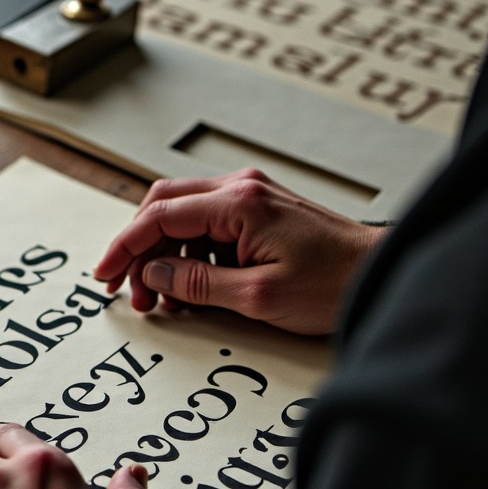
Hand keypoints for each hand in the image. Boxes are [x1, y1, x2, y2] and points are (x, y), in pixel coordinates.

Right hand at [94, 167, 384, 335]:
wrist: (381, 274)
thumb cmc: (335, 283)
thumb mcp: (258, 296)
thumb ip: (198, 285)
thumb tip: (154, 276)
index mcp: (238, 203)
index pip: (159, 216)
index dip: (125, 247)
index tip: (106, 275)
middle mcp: (241, 189)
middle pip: (164, 206)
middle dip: (138, 248)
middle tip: (126, 289)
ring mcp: (251, 197)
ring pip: (183, 215)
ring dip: (164, 254)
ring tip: (162, 299)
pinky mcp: (260, 212)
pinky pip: (208, 225)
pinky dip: (190, 254)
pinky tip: (191, 287)